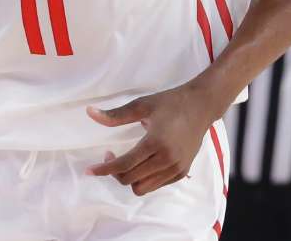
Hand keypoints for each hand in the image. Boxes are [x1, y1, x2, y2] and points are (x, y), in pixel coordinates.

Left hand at [85, 83, 216, 195]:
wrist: (201, 106)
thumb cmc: (170, 103)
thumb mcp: (141, 105)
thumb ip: (115, 115)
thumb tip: (89, 113)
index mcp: (156, 142)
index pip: (124, 164)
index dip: (104, 169)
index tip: (89, 171)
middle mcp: (167, 160)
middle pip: (130, 179)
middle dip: (114, 172)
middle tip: (110, 155)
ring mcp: (176, 168)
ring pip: (142, 188)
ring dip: (128, 178)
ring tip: (125, 161)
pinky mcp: (182, 172)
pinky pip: (155, 185)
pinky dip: (143, 179)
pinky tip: (141, 163)